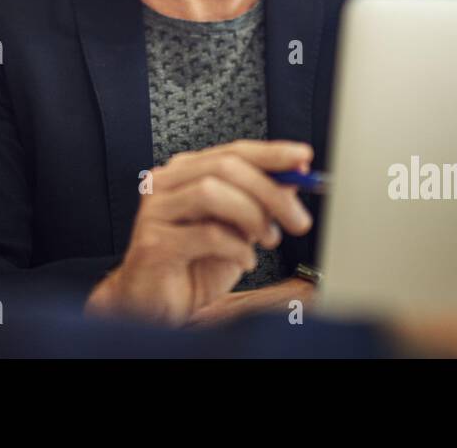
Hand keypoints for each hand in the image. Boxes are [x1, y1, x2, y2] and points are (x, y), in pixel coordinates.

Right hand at [84, 140, 314, 325]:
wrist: (154, 304)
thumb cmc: (193, 264)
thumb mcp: (236, 229)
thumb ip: (257, 203)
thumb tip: (294, 180)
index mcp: (185, 173)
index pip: (232, 151)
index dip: (270, 153)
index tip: (302, 159)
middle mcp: (165, 183)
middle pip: (224, 167)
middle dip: (269, 190)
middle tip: (297, 219)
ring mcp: (155, 212)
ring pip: (210, 192)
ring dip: (252, 215)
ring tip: (269, 238)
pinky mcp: (154, 243)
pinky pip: (205, 234)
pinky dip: (236, 247)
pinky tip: (245, 260)